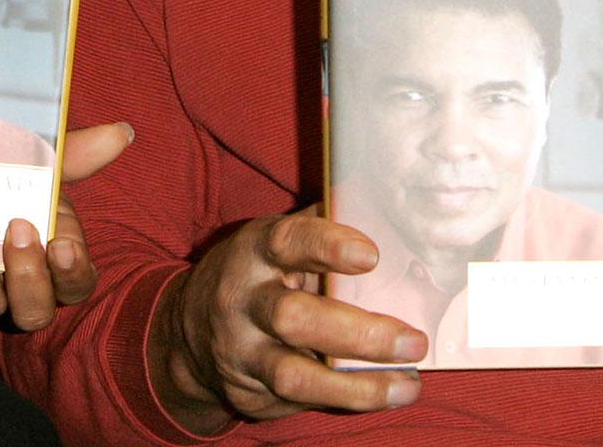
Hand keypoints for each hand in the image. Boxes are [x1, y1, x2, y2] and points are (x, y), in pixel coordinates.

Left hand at [0, 120, 131, 329]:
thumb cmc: (2, 175)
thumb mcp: (37, 161)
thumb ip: (76, 153)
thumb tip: (122, 132)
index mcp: (52, 260)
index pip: (76, 284)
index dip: (71, 272)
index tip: (62, 244)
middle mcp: (19, 288)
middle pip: (34, 309)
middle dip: (26, 273)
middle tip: (16, 229)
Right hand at [148, 210, 426, 434]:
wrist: (190, 333)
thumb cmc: (257, 276)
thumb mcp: (276, 243)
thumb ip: (321, 227)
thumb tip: (379, 199)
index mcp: (255, 251)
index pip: (287, 242)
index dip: (327, 246)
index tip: (372, 255)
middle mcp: (242, 302)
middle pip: (292, 318)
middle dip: (357, 333)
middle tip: (413, 340)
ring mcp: (242, 353)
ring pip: (294, 375)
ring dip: (358, 385)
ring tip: (408, 383)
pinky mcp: (249, 394)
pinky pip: (302, 403)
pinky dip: (349, 400)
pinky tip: (388, 393)